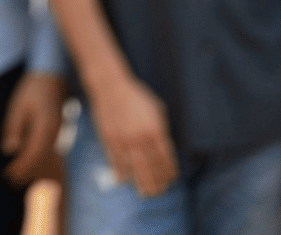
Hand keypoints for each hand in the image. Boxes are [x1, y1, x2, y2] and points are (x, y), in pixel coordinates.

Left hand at [0, 72, 64, 186]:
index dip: (22, 167)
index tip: (8, 174)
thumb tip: (10, 150)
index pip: (35, 153)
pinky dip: (36, 159)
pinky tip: (26, 163)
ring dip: (31, 168)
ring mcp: (57, 133)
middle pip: (41, 159)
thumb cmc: (31, 91)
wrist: (51, 78)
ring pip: (45, 156)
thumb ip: (13, 128)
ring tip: (15, 178)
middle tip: (9, 180)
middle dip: (26, 171)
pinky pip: (47, 150)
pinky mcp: (55, 132)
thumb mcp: (17, 106)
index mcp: (46, 126)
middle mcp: (55, 132)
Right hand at [89, 77, 176, 195]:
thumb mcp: (156, 109)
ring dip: (141, 182)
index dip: (169, 170)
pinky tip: (124, 181)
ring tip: (145, 193)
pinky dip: (121, 173)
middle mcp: (140, 137)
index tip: (171, 179)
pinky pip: (116, 161)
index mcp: (155, 129)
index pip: (165, 157)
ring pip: (134, 168)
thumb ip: (161, 129)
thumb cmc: (137, 96)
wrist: (111, 87)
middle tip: (160, 192)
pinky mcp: (109, 139)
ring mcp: (124, 140)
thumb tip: (164, 147)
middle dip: (157, 182)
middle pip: (151, 167)